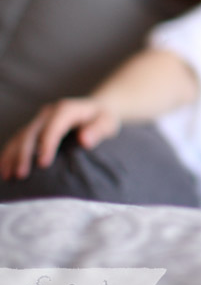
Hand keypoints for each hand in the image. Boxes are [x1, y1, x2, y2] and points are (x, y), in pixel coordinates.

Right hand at [0, 98, 120, 180]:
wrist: (95, 109)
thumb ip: (98, 130)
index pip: (53, 126)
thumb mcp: (107, 122)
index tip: (43, 163)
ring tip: (7, 176)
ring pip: (20, 137)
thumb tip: (85, 140)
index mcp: (66, 109)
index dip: (47, 144)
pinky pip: (17, 140)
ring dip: (12, 156)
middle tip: (21, 175)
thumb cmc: (103, 118)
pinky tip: (4, 169)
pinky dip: (9, 154)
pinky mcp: (33, 128)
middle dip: (24, 154)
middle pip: (31, 133)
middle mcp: (48, 112)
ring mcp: (38, 120)